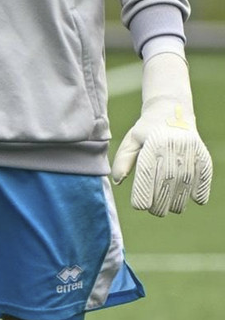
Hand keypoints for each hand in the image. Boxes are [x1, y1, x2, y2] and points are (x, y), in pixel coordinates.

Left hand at [111, 52, 211, 216]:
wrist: (172, 110)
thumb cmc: (147, 130)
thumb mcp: (132, 140)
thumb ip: (123, 160)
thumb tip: (117, 181)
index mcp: (152, 143)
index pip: (147, 174)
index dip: (143, 194)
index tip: (139, 206)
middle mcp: (172, 147)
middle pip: (166, 184)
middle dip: (159, 204)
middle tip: (154, 209)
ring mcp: (189, 151)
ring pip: (184, 187)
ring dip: (177, 202)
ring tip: (169, 206)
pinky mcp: (202, 155)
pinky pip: (202, 181)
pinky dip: (198, 193)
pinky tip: (192, 198)